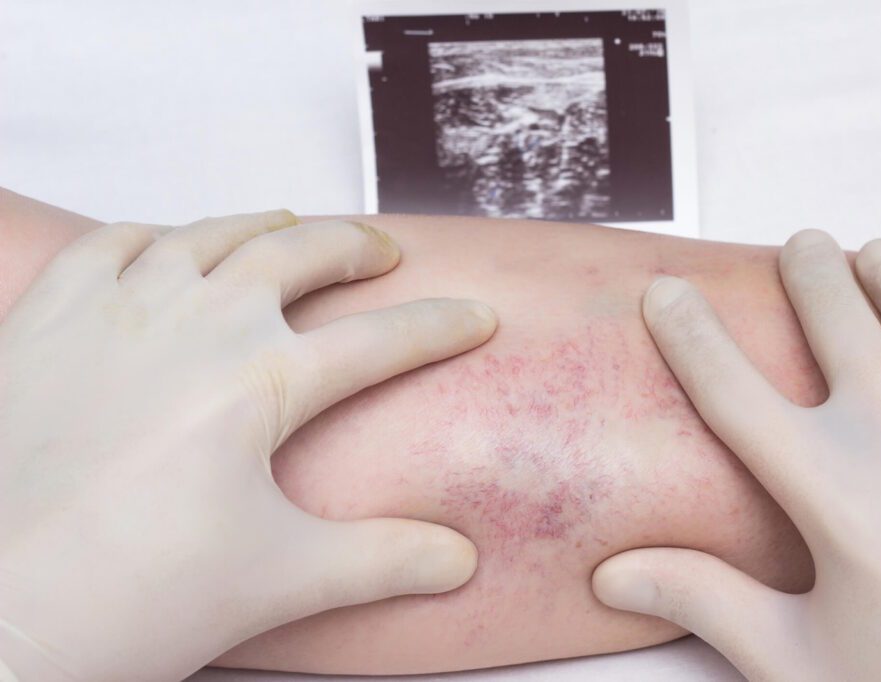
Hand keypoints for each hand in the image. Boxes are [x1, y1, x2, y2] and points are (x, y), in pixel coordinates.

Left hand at [0, 211, 495, 680]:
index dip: (440, 326)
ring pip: (207, 234)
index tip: (476, 315)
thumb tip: (461, 557)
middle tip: (382, 249)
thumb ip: (383, 560)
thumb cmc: (133, 594)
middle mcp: (195, 323)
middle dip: (353, 244)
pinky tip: (164, 242)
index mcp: (261, 378)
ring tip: (289, 223)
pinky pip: (106, 247)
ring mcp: (116, 311)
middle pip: (297, 254)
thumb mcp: (281, 579)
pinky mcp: (47, 320)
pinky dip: (148, 234)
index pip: (380, 340)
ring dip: (260, 223)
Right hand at [592, 230, 880, 679]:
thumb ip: (705, 601)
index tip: (665, 293)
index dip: (689, 335)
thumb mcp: (801, 660)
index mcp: (828, 490)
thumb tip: (611, 575)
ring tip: (874, 249)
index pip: (731, 390)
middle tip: (801, 242)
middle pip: (840, 322)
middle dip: (811, 273)